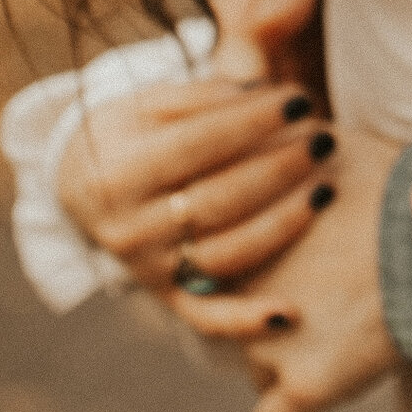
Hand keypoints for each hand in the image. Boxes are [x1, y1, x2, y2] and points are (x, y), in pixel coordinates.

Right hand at [55, 76, 337, 297]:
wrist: (85, 186)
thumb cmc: (132, 133)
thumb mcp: (148, 102)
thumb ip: (202, 97)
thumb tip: (263, 91)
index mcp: (117, 172)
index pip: (194, 146)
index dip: (249, 122)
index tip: (297, 98)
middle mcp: (127, 229)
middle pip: (216, 199)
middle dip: (278, 166)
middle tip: (324, 138)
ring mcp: (148, 269)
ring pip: (225, 251)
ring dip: (283, 221)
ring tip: (326, 184)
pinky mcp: (169, 297)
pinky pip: (208, 317)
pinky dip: (248, 320)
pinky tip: (291, 312)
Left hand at [171, 125, 400, 411]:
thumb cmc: (386, 181)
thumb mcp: (320, 138)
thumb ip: (285, 139)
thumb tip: (278, 109)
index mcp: (237, 234)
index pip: (205, 256)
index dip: (226, 259)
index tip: (233, 265)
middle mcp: (237, 290)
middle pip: (221, 314)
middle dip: (246, 311)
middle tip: (285, 304)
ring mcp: (266, 342)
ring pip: (252, 367)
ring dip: (273, 364)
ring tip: (302, 363)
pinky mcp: (304, 384)